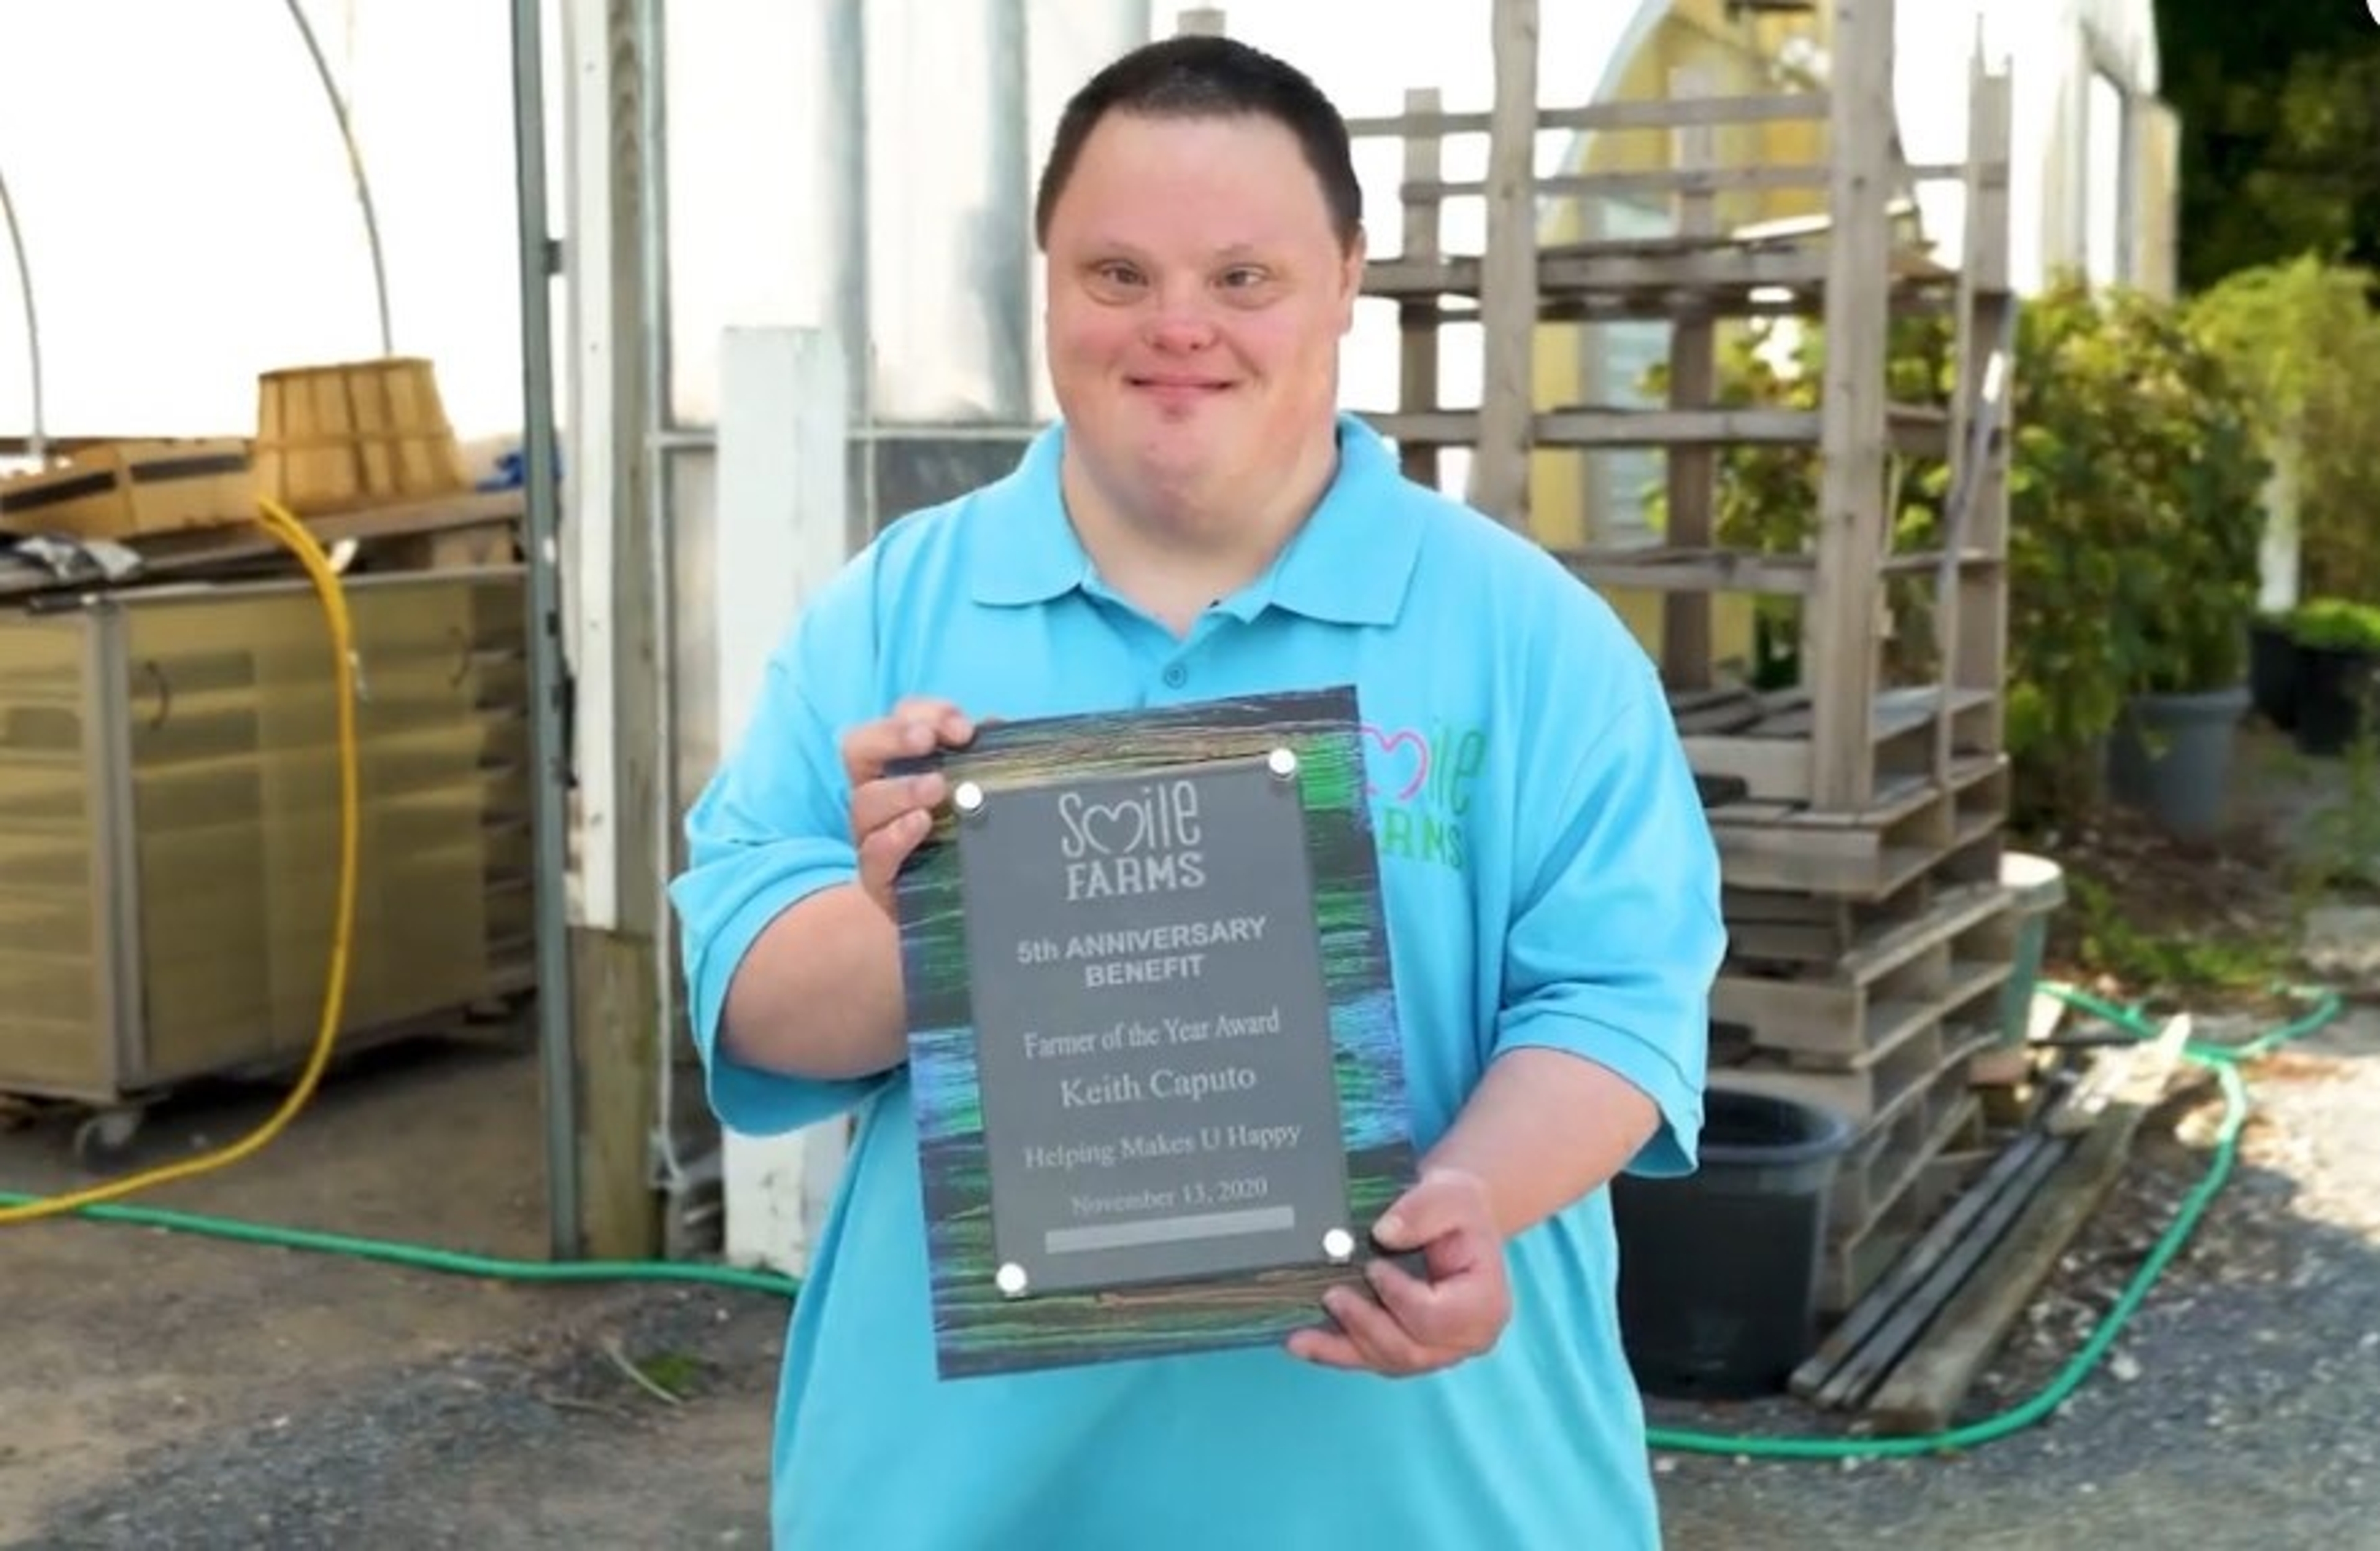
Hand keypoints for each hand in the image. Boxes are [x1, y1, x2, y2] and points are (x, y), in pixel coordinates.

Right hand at [840, 696, 976, 912]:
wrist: (961, 910)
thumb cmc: (968, 839)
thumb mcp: (981, 794)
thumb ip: (984, 760)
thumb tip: (998, 725)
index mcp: (899, 762)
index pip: (899, 720)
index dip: (925, 713)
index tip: (962, 728)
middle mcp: (876, 792)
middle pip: (860, 748)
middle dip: (894, 736)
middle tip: (929, 740)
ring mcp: (870, 835)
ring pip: (865, 801)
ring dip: (901, 788)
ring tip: (937, 788)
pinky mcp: (877, 878)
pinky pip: (872, 854)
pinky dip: (895, 836)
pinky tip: (921, 824)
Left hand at [1286, 1168, 1511, 1377]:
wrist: (1453, 1219)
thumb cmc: (1458, 1209)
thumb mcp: (1450, 1194)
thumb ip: (1422, 1211)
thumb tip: (1384, 1234)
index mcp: (1485, 1305)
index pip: (1437, 1318)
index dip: (1401, 1298)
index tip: (1374, 1268)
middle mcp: (1463, 1339)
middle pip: (1409, 1349)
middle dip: (1366, 1325)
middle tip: (1332, 1296)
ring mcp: (1435, 1351)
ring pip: (1386, 1360)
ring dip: (1343, 1348)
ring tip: (1302, 1335)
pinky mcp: (1408, 1350)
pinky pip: (1370, 1358)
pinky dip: (1336, 1353)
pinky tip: (1304, 1344)